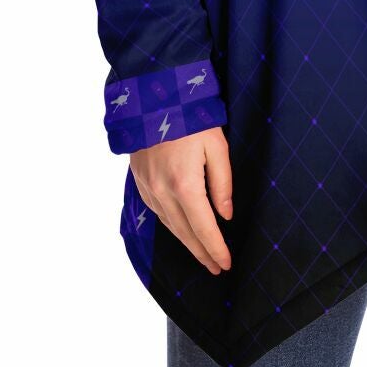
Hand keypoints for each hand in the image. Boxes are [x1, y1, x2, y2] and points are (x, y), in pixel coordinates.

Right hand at [131, 125, 233, 273]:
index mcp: (185, 185)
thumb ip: (222, 182)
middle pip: (185, 233)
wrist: (152, 97)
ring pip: (170, 226)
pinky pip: (158, 213)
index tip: (225, 264)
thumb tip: (225, 215)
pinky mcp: (140, 182)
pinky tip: (181, 230)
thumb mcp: (217, 145)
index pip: (203, 228)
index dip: (215, 249)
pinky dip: (172, 226)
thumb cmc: (190, 117)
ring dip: (187, 243)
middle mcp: (163, 193)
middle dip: (202, 253)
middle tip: (216, 268)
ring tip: (202, 255)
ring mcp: (148, 189)